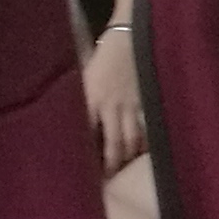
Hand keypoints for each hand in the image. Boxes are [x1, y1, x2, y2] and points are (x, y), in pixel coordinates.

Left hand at [83, 24, 144, 164]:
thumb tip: (72, 123)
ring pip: (133, 140)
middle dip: (112, 166)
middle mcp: (111, 106)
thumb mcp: (84, 78)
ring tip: (125, 170)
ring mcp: (131, 105)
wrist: (129, 36)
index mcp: (91, 100)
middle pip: (114, 145)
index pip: (87, 135)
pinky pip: (146, 128)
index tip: (83, 172)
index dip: (87, 156)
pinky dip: (145, 142)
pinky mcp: (145, 102)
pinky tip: (143, 152)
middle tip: (108, 181)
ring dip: (129, 157)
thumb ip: (82, 101)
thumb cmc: (102, 56)